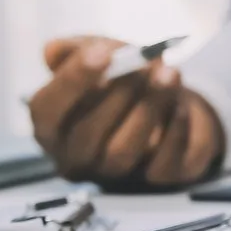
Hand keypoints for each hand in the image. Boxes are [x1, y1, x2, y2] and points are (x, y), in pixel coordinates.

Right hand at [27, 36, 224, 189]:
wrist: (162, 103)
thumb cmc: (118, 79)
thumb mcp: (94, 55)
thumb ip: (73, 50)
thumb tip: (54, 51)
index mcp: (52, 126)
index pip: (47, 110)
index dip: (72, 81)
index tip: (102, 52)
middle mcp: (76, 156)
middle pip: (86, 135)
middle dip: (117, 94)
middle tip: (143, 63)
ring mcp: (113, 173)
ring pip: (122, 153)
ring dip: (147, 110)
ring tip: (168, 74)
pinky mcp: (153, 180)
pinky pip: (161, 166)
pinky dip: (174, 132)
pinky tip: (182, 103)